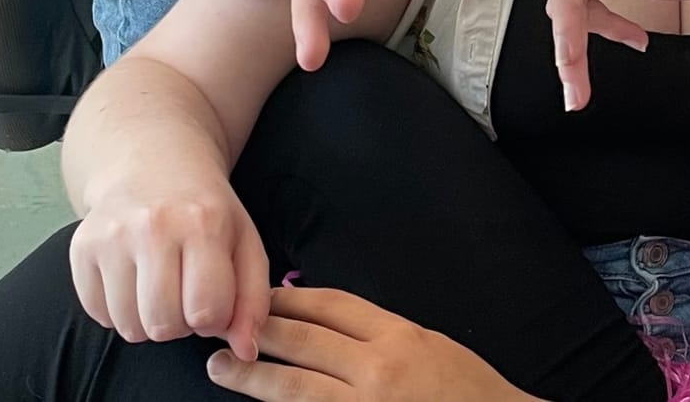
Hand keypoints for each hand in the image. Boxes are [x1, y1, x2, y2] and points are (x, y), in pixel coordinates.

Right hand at [69, 167, 268, 362]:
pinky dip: (117, 310)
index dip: (213, 318)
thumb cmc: (205, 209)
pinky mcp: (81, 247)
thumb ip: (253, 299)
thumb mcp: (244, 241)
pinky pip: (98, 315)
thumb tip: (246, 350)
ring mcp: (112, 236)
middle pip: (163, 325)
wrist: (153, 162)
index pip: (206, 312)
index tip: (212, 298)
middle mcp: (153, 227)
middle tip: (184, 294)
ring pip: (128, 327)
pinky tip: (133, 279)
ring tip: (159, 287)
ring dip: (147, 320)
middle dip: (179, 323)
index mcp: (203, 223)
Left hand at [205, 287, 540, 401]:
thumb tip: (330, 325)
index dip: (291, 300)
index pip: (332, 307)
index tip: (261, 296)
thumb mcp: (432, 347)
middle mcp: (378, 369)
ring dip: (252, 376)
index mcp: (399, 337)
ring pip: (295, 388)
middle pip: (304, 341)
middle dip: (259, 331)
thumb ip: (384, 336)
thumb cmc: (470, 394)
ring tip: (219, 369)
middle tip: (221, 326)